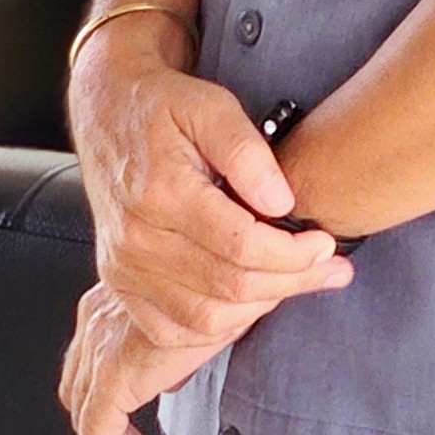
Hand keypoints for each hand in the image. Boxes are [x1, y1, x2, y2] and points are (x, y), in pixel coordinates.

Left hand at [60, 281, 230, 434]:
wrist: (229, 271)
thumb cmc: (226, 278)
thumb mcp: (205, 307)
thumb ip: (187, 332)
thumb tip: (185, 366)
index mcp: (115, 298)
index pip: (93, 347)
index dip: (110, 385)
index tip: (140, 411)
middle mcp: (98, 316)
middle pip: (78, 375)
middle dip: (104, 412)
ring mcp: (100, 341)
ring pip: (82, 402)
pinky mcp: (114, 372)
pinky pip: (98, 429)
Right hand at [69, 32, 348, 346]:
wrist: (106, 110)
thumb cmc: (163, 106)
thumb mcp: (209, 105)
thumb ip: (246, 150)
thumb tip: (281, 203)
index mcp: (160, 191)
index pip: (242, 247)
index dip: (294, 254)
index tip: (325, 243)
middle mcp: (136, 237)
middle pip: (231, 287)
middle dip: (292, 282)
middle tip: (328, 268)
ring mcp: (124, 265)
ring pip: (207, 318)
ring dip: (261, 306)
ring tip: (293, 281)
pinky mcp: (119, 282)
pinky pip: (175, 330)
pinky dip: (218, 326)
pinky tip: (247, 300)